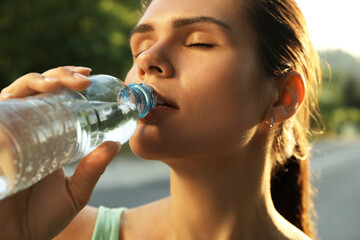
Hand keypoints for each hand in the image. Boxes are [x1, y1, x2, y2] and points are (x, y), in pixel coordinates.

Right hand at [0, 67, 120, 239]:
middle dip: (58, 76)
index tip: (90, 77)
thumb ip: (93, 170)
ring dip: (36, 82)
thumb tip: (114, 144)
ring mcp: (5, 135)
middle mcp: (23, 130)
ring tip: (60, 85)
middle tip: (83, 81)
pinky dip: (7, 101)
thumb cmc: (41, 219)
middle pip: (36, 90)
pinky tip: (24, 97)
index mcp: (45, 136)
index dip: (67, 82)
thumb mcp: (75, 193)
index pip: (53, 99)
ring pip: (14, 94)